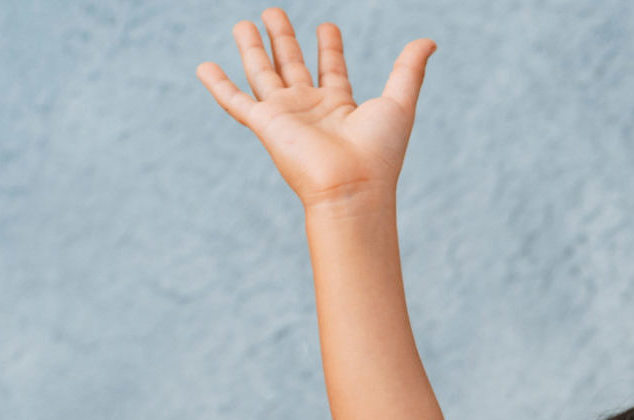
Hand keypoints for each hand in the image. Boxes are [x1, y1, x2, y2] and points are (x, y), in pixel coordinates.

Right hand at [196, 10, 435, 209]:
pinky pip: (235, 102)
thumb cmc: (379, 154)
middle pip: (292, 66)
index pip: (332, 70)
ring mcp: (285, 117)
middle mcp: (311, 110)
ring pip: (263, 74)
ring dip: (252, 49)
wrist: (352, 188)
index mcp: (340, 107)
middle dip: (283, 39)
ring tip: (243, 23)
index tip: (327, 27)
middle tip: (273, 12)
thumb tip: (430, 41)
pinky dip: (218, 85)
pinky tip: (203, 66)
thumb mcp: (399, 102)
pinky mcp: (265, 125)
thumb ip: (409, 70)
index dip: (330, 48)